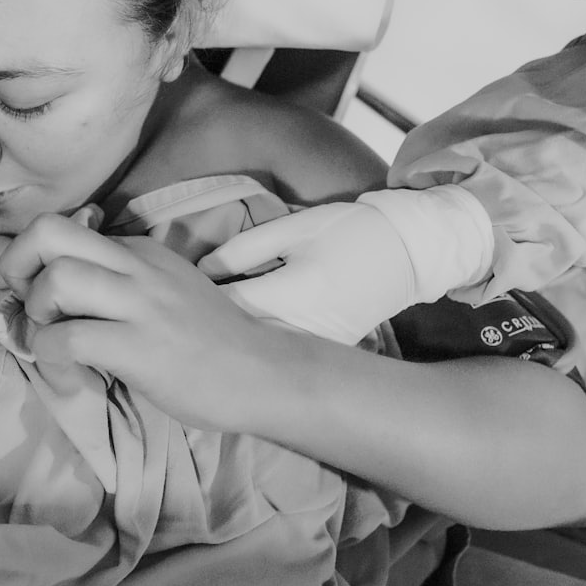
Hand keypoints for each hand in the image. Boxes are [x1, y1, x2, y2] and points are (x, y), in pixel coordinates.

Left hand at [0, 213, 283, 433]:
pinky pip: (69, 338)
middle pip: (48, 232)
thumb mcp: (161, 291)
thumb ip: (112, 281)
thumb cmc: (207, 340)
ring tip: (53, 336)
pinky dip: (50, 354)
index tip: (19, 286)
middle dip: (16, 264)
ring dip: (36, 311)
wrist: (263, 373)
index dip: (28, 258)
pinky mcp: (141, 347)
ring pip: (57, 279)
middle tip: (25, 302)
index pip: (62, 228)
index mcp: (138, 250)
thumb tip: (43, 284)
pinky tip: (67, 369)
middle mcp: (136, 266)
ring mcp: (141, 304)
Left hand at [196, 201, 412, 343]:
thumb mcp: (296, 228)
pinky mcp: (325, 355)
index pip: (227, 306)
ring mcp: (317, 349)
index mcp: (294, 293)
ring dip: (228, 344)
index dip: (196, 302)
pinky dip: (255, 349)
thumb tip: (200, 271)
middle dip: (205, 329)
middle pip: (237, 339)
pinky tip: (237, 341)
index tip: (176, 295)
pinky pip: (280, 357)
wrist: (409, 255)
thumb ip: (244, 249)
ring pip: (257, 354)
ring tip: (200, 332)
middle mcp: (304, 330)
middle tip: (177, 320)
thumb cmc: (350, 231)